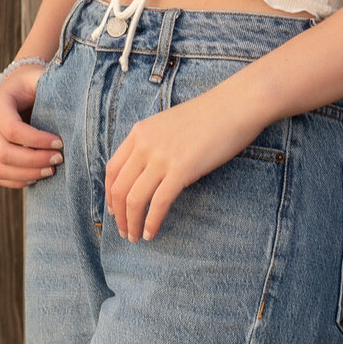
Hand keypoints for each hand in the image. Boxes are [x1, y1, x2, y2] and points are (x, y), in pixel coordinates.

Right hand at [0, 62, 63, 187]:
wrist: (18, 88)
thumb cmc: (33, 83)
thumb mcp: (40, 78)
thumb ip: (50, 85)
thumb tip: (71, 103)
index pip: (12, 130)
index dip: (37, 141)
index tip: (61, 143)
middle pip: (4, 152)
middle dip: (34, 161)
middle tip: (59, 159)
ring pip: (0, 168)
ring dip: (28, 174)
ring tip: (51, 170)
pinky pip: (0, 176)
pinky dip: (19, 180)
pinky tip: (38, 176)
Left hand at [104, 85, 257, 241]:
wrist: (233, 106)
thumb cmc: (207, 116)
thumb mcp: (168, 124)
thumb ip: (152, 144)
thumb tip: (145, 172)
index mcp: (139, 132)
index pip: (112, 170)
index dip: (109, 195)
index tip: (114, 211)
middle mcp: (145, 144)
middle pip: (119, 188)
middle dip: (118, 215)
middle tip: (124, 231)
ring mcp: (162, 157)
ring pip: (134, 199)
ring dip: (131, 223)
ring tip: (135, 237)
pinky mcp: (181, 169)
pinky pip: (159, 203)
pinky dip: (151, 222)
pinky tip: (151, 233)